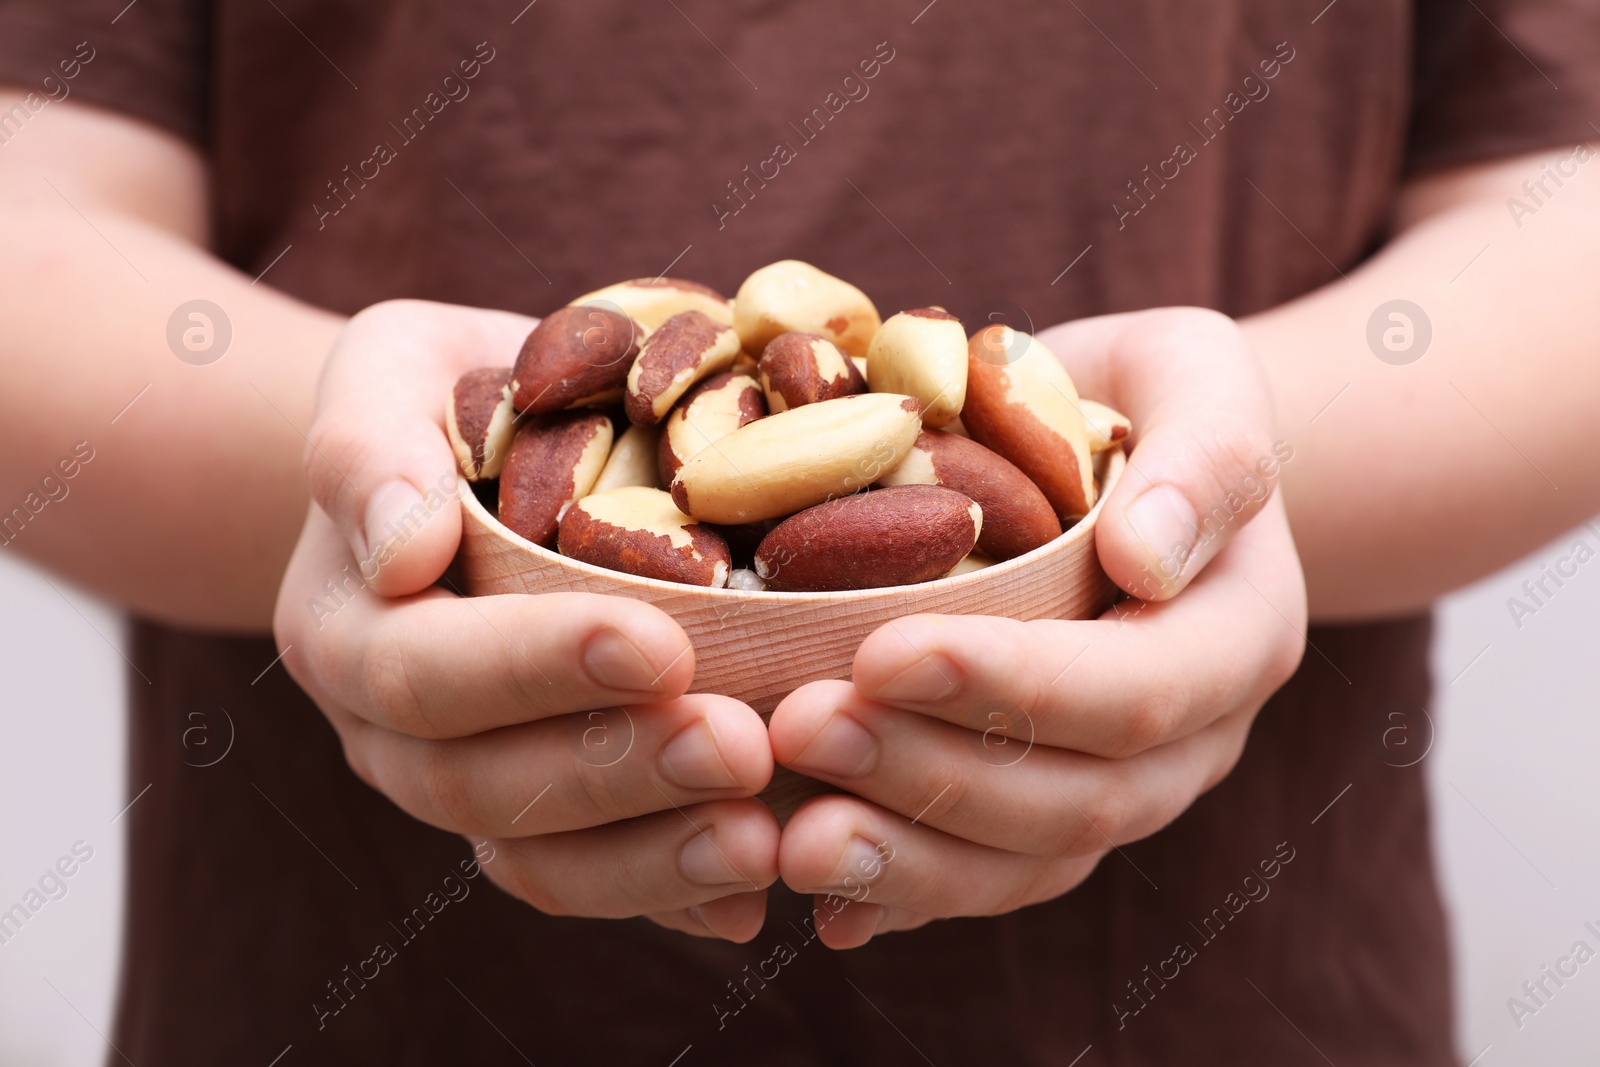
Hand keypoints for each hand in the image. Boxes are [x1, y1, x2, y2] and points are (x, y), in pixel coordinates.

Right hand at [272, 300, 778, 940]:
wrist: (475, 464)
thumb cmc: (452, 398)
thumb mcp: (392, 371)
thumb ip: (367, 443)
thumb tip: (402, 548)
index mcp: (348, 626)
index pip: (425, 668)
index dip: (536, 667)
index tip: (659, 643)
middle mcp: (394, 732)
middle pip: (482, 785)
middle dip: (617, 772)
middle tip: (743, 747)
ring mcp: (467, 787)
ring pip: (537, 862)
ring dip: (653, 859)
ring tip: (766, 841)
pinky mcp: (543, 823)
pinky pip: (595, 884)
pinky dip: (674, 899)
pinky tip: (758, 894)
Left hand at [769, 308, 1306, 946]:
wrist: (1124, 455)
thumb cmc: (1145, 394)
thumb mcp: (1197, 373)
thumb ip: (1208, 454)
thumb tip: (1149, 558)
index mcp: (1239, 634)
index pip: (1137, 689)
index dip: (1012, 685)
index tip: (880, 653)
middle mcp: (1194, 738)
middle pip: (1076, 798)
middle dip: (931, 775)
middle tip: (798, 728)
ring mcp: (1124, 789)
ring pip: (1026, 863)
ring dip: (906, 859)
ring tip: (786, 839)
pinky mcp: (1049, 815)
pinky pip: (986, 879)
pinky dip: (902, 896)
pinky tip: (818, 904)